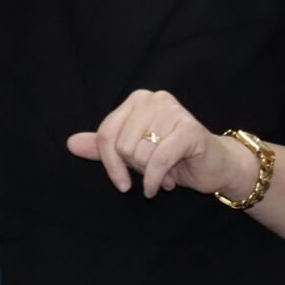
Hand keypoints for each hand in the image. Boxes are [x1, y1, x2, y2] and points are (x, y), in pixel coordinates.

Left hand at [67, 89, 254, 199]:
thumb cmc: (172, 159)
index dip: (109, 163)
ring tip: (165, 174)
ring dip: (151, 174)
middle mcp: (155, 99)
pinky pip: (158, 160)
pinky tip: (163, 185)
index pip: (106, 133)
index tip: (121, 182)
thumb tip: (70, 143)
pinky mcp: (189, 130)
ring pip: (140, 153)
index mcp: (138, 100)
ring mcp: (174, 111)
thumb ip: (104, 148)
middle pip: (122, 145)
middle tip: (154, 171)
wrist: (214, 167)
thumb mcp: (133, 154)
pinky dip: (156, 179)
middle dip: (137, 168)